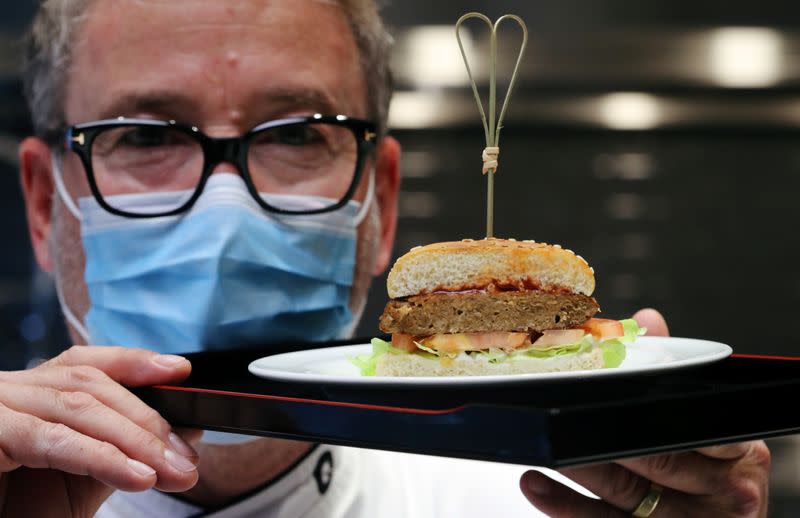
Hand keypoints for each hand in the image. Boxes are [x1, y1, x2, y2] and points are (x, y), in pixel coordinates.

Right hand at [0, 346, 199, 516]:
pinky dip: (101, 456)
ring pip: (77, 407)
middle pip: (89, 386)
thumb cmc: (19, 511)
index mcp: (30, 396)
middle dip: (148, 421)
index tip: (180, 371)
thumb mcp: (81, 477)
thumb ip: (122, 448)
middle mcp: (8, 392)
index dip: (133, 362)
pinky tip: (137, 475)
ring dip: (135, 440)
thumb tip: (182, 431)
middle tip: (186, 459)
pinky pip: (52, 439)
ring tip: (171, 471)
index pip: (84, 365)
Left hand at [519, 308, 769, 516]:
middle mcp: (725, 489)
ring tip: (544, 447)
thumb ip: (673, 374)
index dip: (650, 409)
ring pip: (628, 494)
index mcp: (738, 450)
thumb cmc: (709, 469)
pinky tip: (538, 484)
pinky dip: (567, 505)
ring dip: (580, 468)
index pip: (695, 426)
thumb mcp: (701, 421)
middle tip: (561, 415)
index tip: (609, 392)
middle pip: (658, 459)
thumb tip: (648, 321)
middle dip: (606, 436)